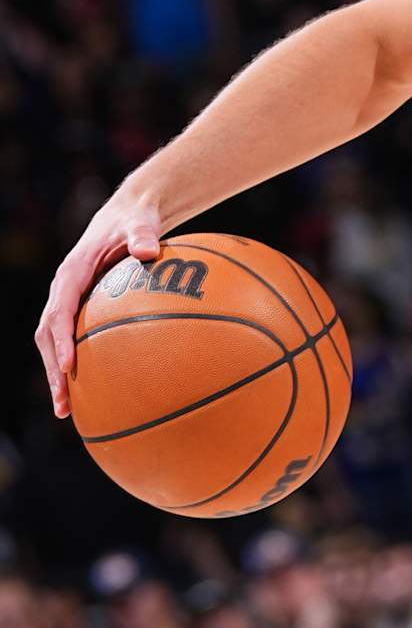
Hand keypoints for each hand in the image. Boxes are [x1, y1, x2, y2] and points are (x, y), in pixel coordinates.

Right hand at [36, 190, 162, 419]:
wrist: (126, 217)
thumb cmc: (134, 222)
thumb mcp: (139, 224)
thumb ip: (142, 236)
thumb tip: (148, 250)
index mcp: (71, 273)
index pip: (59, 310)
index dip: (61, 339)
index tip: (70, 367)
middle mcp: (62, 289)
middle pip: (47, 334)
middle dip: (52, 369)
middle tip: (63, 402)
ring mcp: (67, 301)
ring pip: (52, 342)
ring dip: (56, 375)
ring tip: (65, 409)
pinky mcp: (78, 309)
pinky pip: (69, 340)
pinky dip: (73, 366)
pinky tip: (90, 393)